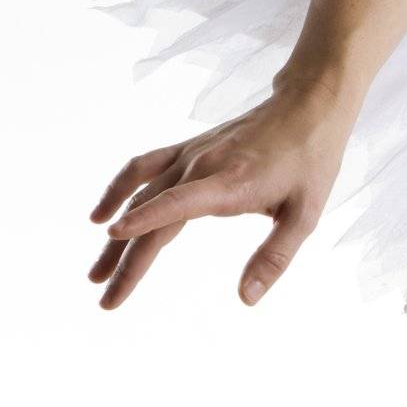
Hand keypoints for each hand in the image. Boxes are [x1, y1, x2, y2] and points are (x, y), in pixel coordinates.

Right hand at [87, 73, 358, 309]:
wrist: (308, 107)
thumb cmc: (311, 161)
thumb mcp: (305, 215)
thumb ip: (274, 257)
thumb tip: (246, 299)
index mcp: (231, 182)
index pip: (179, 202)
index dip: (146, 218)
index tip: (113, 235)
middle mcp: (203, 166)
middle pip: (152, 212)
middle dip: (125, 259)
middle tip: (105, 300)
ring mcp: (192, 155)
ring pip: (141, 193)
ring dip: (115, 232)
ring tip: (95, 272)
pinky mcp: (189, 149)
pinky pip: (145, 168)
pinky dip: (120, 187)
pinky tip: (102, 213)